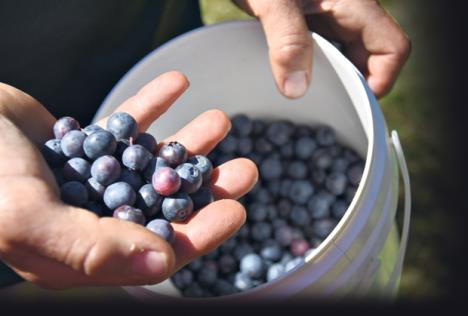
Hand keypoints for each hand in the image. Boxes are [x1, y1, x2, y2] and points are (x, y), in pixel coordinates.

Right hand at [0, 72, 257, 288]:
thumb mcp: (29, 218)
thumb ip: (94, 248)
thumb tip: (162, 264)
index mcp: (84, 251)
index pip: (155, 250)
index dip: (200, 233)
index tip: (237, 210)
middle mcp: (93, 218)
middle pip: (164, 206)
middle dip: (206, 188)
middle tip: (246, 167)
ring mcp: (91, 180)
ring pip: (151, 164)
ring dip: (187, 144)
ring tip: (220, 121)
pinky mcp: (86, 144)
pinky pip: (125, 124)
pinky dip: (150, 105)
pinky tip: (177, 83)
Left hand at [235, 0, 410, 98]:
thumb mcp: (272, 2)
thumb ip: (286, 40)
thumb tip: (296, 89)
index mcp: (354, 3)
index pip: (392, 48)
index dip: (380, 81)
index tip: (350, 103)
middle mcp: (349, 12)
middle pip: (371, 58)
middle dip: (352, 85)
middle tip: (322, 105)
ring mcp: (331, 17)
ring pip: (348, 57)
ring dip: (332, 78)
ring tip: (305, 93)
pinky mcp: (312, 22)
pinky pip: (326, 52)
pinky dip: (315, 68)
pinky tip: (292, 77)